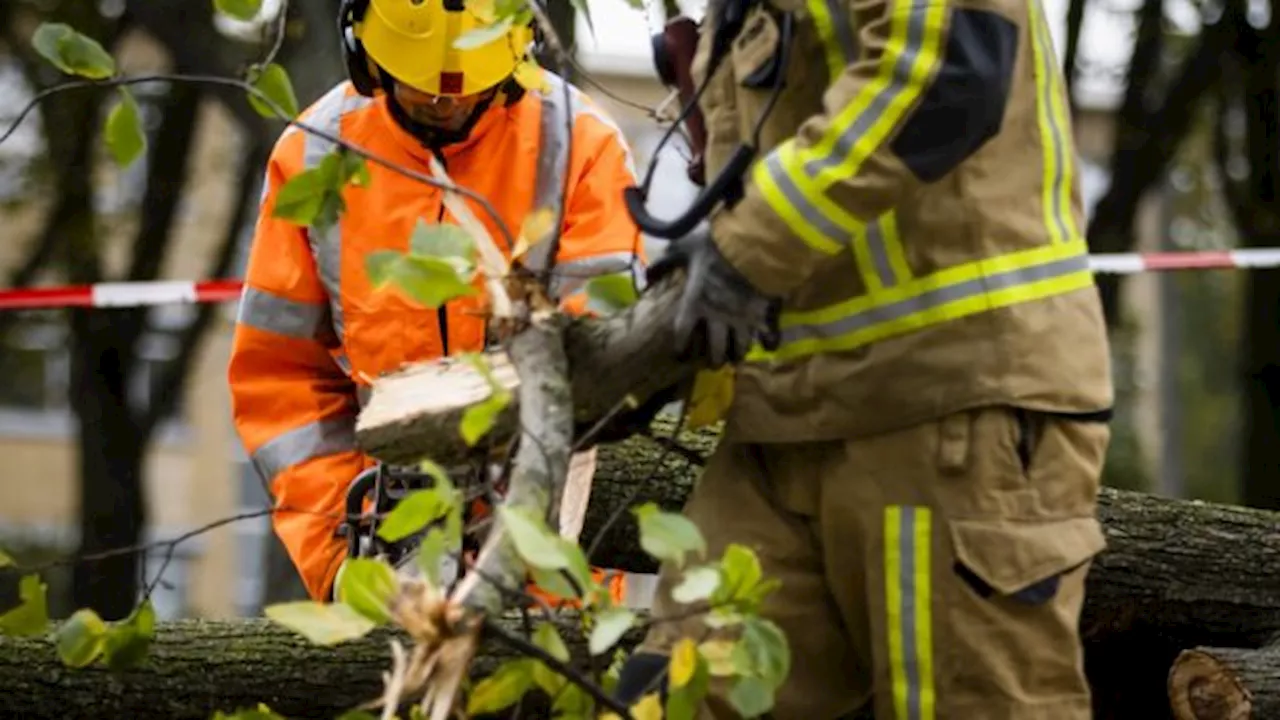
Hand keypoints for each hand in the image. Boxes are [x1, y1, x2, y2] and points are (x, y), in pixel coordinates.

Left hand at [647, 229, 779, 366]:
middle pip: (715, 350)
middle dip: (714, 360)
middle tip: (713, 365)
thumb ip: (667, 261)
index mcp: (695, 303)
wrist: (750, 244)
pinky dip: (761, 342)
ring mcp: (740, 317)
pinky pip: (761, 335)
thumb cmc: (714, 246)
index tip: (681, 354)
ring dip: (736, 355)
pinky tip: (761, 345)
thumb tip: (647, 274)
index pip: (683, 334)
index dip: (681, 348)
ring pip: (739, 347)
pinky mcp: (759, 312)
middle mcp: (716, 317)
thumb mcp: (684, 248)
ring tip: (735, 359)